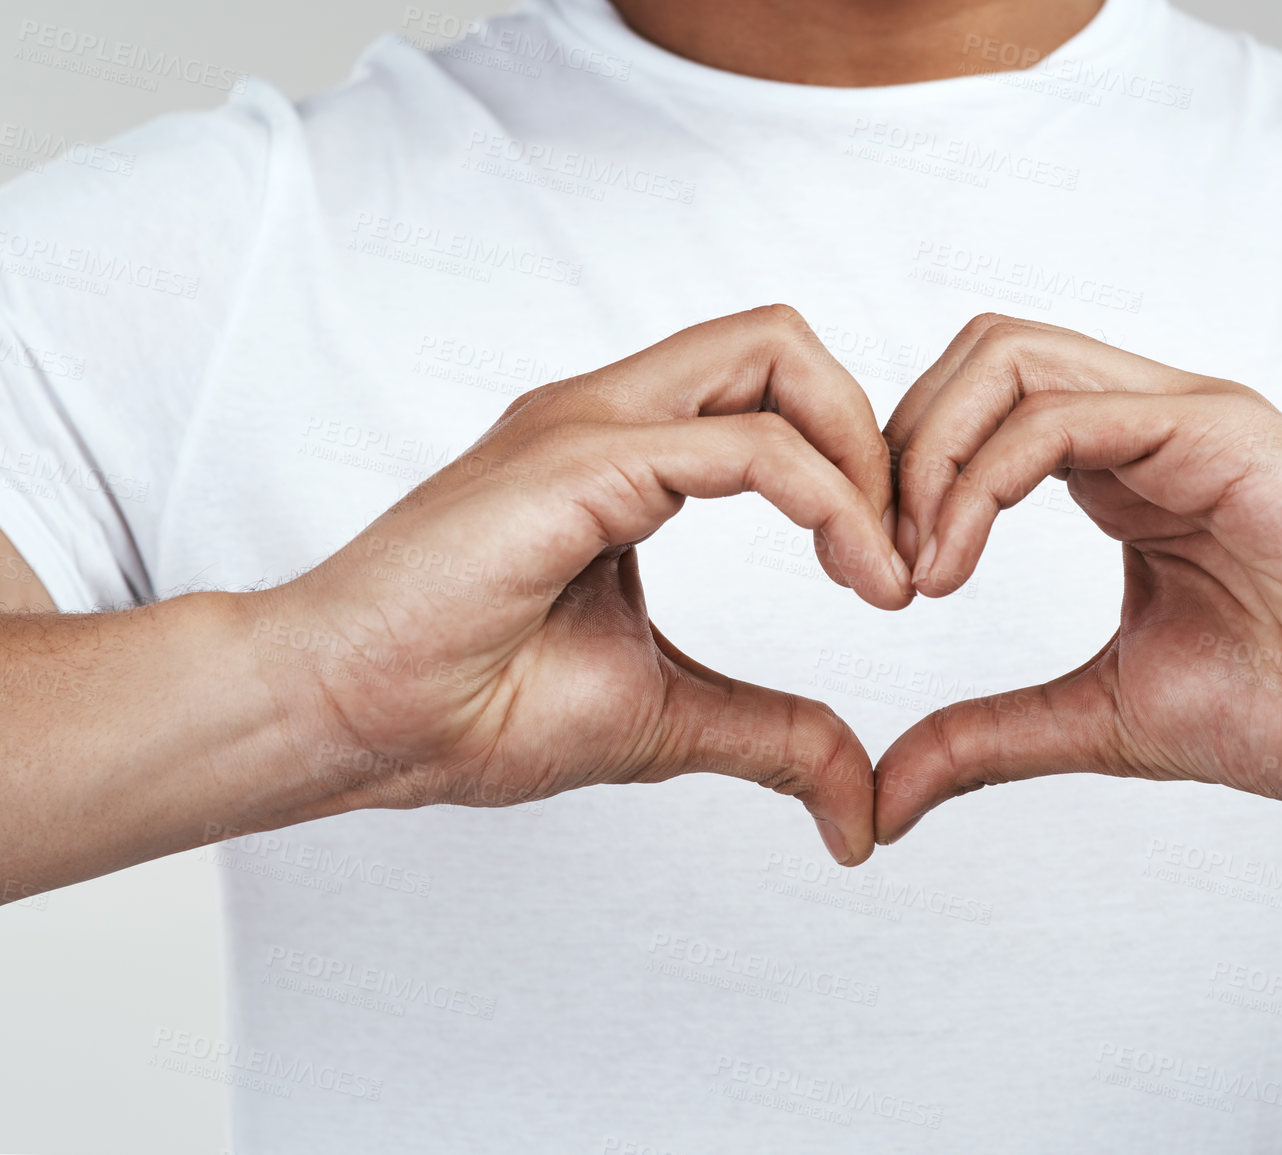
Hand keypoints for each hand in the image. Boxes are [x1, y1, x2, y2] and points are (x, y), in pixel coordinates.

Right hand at [257, 306, 910, 865]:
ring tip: (888, 571)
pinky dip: (829, 502)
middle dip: (878, 436)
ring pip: (774, 353)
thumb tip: (858, 809)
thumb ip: (773, 737)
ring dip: (864, 455)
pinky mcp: (578, 464)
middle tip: (905, 556)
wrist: (348, 725)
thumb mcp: (669, 719)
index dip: (860, 466)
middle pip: (786, 341)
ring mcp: (590, 426)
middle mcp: (611, 417)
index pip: (775, 390)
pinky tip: (858, 579)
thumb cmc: (470, 709)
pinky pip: (745, 446)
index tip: (893, 577)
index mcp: (627, 455)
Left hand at [874, 315, 1281, 843]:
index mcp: (1118, 474)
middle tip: (875, 566)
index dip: (900, 484)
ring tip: (915, 568)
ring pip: (1004, 357)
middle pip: (972, 359)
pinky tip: (954, 565)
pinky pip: (1062, 413)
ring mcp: (1180, 415)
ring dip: (926, 454)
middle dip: (893, 450)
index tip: (876, 587)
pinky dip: (980, 479)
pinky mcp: (1217, 428)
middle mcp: (1142, 424)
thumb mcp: (1104, 718)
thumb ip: (989, 737)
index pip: (971, 414)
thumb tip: (884, 797)